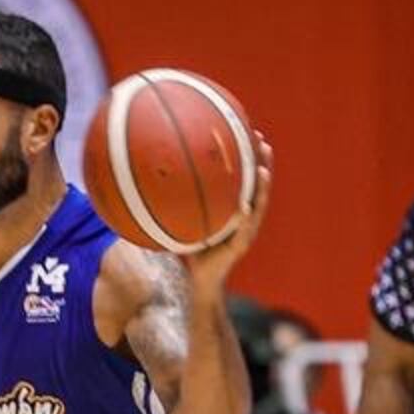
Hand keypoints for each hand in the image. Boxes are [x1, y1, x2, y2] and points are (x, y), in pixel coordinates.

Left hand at [180, 134, 273, 284]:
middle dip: (262, 163)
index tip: (249, 132)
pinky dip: (245, 219)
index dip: (249, 156)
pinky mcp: (239, 247)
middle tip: (261, 141)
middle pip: (258, 186)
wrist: (201, 281)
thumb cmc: (192, 251)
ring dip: (262, 188)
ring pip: (258, 206)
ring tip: (263, 170)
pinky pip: (243, 231)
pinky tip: (245, 207)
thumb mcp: (184, 221)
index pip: (245, 178)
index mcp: (235, 208)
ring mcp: (246, 232)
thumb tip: (150, 179)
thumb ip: (176, 202)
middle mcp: (245, 217)